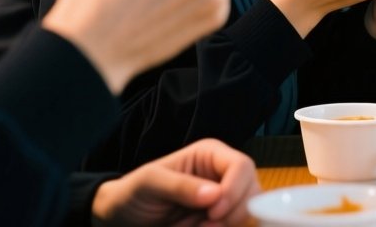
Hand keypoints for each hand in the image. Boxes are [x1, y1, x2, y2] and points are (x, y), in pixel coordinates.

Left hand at [91, 137, 257, 225]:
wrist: (122, 219)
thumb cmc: (132, 193)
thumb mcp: (149, 183)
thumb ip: (180, 186)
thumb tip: (214, 194)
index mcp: (211, 155)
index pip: (242, 166)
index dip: (235, 190)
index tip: (214, 212)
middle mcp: (224, 175)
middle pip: (253, 191)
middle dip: (233, 213)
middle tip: (205, 225)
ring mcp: (225, 200)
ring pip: (248, 214)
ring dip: (226, 226)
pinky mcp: (221, 220)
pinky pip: (236, 226)